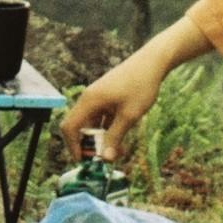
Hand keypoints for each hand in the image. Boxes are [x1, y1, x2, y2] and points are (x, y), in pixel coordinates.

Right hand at [59, 13, 207, 157]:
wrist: (153, 62)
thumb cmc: (141, 86)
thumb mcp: (129, 116)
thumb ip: (115, 137)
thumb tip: (106, 159)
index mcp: (89, 101)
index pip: (70, 127)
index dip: (73, 146)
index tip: (85, 161)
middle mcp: (89, 98)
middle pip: (79, 126)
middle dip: (89, 145)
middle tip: (104, 159)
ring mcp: (98, 97)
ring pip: (92, 123)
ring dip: (101, 139)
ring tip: (119, 152)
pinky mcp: (107, 97)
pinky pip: (101, 117)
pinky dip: (108, 129)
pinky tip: (121, 138)